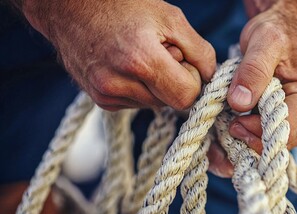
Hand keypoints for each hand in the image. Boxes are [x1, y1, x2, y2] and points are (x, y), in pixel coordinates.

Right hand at [22, 0, 215, 110]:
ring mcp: (106, 95)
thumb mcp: (170, 18)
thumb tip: (210, 77)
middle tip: (159, 52)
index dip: (192, 79)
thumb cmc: (123, 6)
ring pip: (154, 104)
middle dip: (174, 81)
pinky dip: (140, 88)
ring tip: (140, 56)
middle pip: (171, 103)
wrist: (71, 9)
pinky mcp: (100, 101)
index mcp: (141, 62)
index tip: (182, 59)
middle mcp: (119, 84)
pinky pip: (136, 103)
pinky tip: (128, 66)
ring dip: (156, 85)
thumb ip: (199, 51)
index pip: (186, 96)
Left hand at [208, 0, 296, 177]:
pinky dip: (242, 142)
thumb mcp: (265, 42)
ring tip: (222, 135)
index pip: (290, 127)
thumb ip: (253, 70)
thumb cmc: (277, 32)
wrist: (278, 30)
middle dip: (251, 142)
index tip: (235, 122)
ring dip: (245, 146)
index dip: (261, 131)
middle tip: (227, 128)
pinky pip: (262, 140)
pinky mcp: (276, 120)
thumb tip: (240, 102)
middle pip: (281, 143)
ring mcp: (292, 119)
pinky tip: (223, 138)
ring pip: (270, 146)